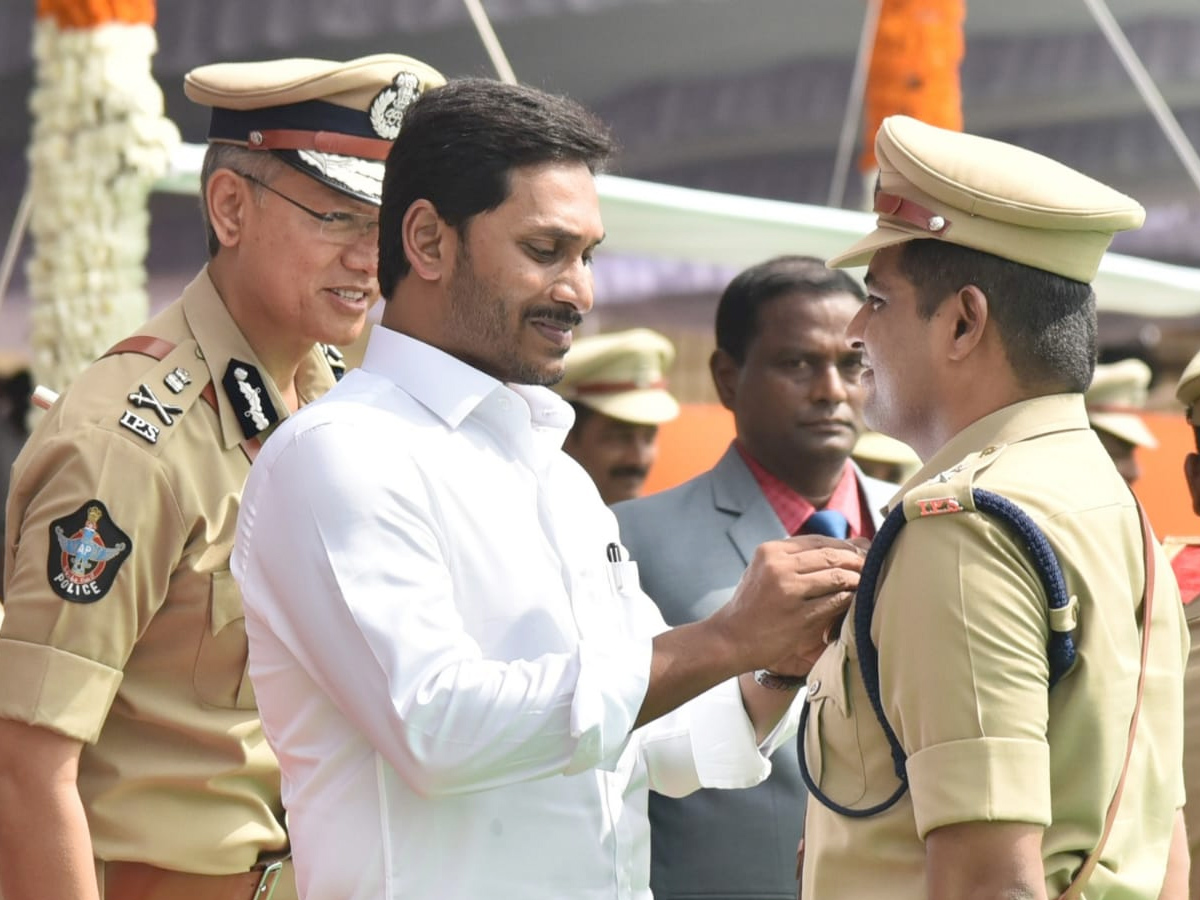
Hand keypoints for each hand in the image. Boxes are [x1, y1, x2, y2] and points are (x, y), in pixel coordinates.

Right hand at [711, 535, 863, 675]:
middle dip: (856, 559)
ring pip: (837, 575)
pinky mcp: (799, 616)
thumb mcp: (763, 571)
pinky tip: (856, 602)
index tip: (859, 551)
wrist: (729, 639)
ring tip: (868, 583)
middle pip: (830, 554)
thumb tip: (835, 548)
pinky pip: (835, 601)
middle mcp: (778, 566)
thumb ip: (791, 559)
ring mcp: (788, 591)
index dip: (843, 545)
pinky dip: (850, 599)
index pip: (817, 540)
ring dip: (857, 579)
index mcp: (770, 551)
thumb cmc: (751, 606)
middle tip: (872, 566)